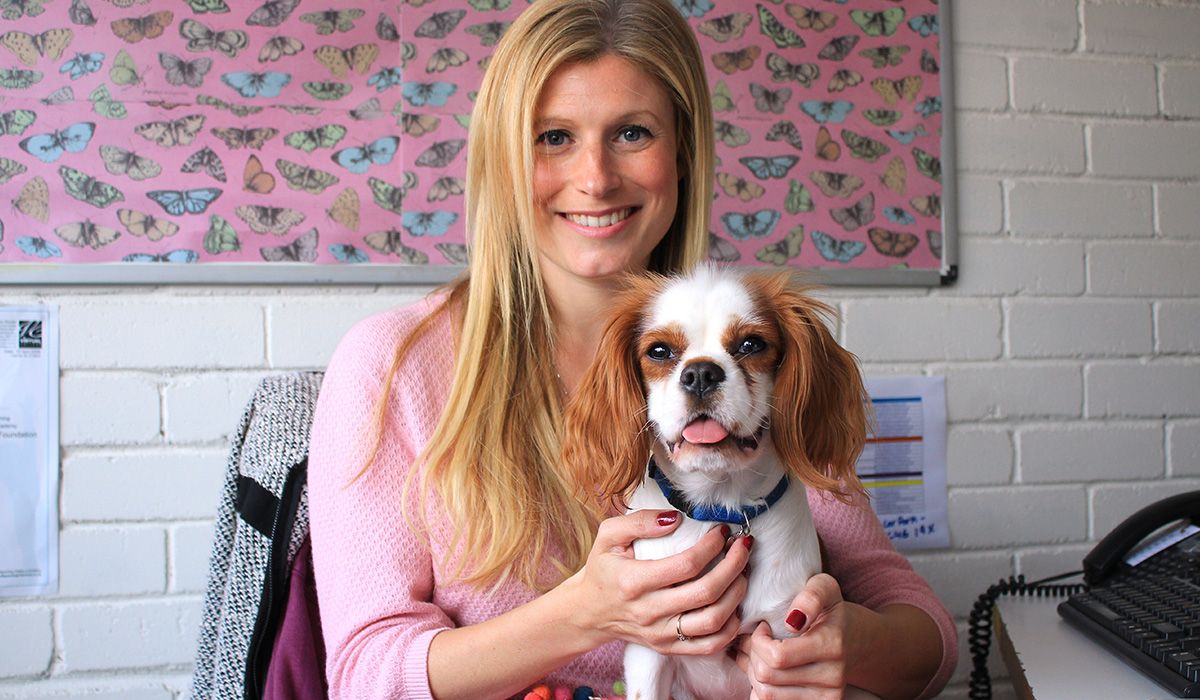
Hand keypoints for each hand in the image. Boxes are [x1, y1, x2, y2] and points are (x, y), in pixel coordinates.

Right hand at [565, 509, 750, 656]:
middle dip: (734, 566)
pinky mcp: (669, 648)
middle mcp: (649, 611)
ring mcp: (660, 634)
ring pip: (713, 621)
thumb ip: (639, 521)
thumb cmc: (603, 569)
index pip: (686, 565)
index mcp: (633, 581)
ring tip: (742, 572)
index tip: (723, 531)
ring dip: (737, 594)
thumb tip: (675, 519)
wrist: (589, 611)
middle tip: (742, 547)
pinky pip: (710, 645)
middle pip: (706, 592)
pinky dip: (730, 627)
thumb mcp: (608, 536)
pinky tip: (733, 605)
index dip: (712, 546)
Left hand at [735, 573, 861, 698]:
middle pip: (767, 676)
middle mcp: (832, 677)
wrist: (859, 642)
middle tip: (754, 639)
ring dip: (753, 672)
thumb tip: (793, 620)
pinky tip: (765, 669)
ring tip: (757, 653)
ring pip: (766, 693)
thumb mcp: (825, 588)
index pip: (777, 656)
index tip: (764, 626)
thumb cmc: (833, 612)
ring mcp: (827, 696)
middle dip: (752, 654)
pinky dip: (761, 687)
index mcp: (832, 645)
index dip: (759, 640)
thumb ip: (811, 596)